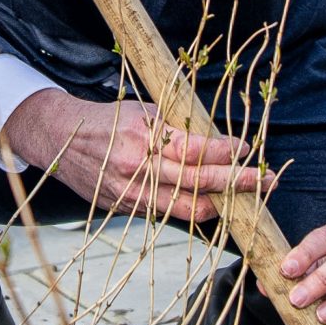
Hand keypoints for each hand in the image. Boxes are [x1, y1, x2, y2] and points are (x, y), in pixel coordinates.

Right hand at [0, 90, 269, 222]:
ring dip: (220, 204)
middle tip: (265, 180)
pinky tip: (211, 204)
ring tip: (245, 198)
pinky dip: (193, 210)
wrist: (60, 138)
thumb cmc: (108, 119)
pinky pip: (169, 213)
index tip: (245, 149)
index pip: (194, 150)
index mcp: (142, 136)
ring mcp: (132, 193)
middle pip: (197, 182)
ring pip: (187, 208)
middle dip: (236, 182)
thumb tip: (220, 143)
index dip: (225, 153)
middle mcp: (137, 167)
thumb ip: (178, 127)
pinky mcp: (127, 207)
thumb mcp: (143, 110)